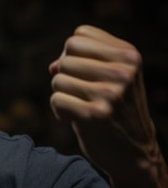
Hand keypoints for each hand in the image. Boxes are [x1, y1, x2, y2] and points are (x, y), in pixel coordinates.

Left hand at [49, 25, 159, 183]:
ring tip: (82, 106)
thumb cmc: (116, 108)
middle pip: (66, 57)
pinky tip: (76, 120)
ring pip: (58, 78)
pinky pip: (56, 99)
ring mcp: (111, 94)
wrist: (134, 152)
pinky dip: (60, 111)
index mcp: (130, 56)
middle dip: (66, 75)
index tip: (86, 73)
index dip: (73, 54)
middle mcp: (123, 72)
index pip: (79, 35)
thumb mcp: (113, 76)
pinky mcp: (95, 115)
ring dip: (63, 94)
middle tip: (83, 94)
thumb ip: (83, 60)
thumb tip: (53, 66)